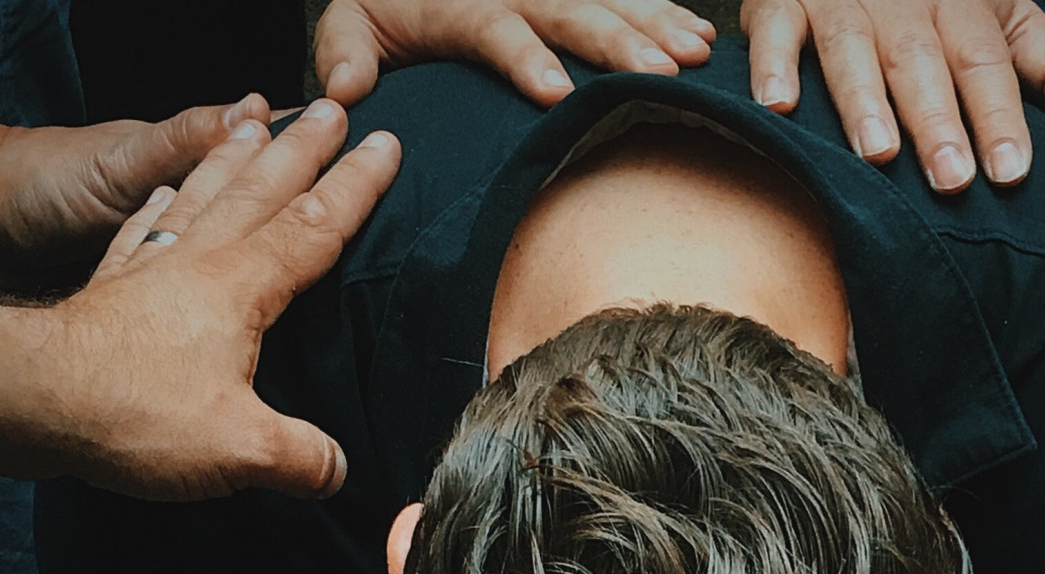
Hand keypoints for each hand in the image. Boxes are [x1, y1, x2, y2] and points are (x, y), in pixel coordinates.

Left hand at [0, 100, 401, 500]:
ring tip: (256, 122)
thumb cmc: (132, 412)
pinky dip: (160, 205)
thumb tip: (336, 470)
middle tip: (332, 109)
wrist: (29, 398)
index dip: (356, 185)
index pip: (315, 225)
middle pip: (262, 190)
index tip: (385, 144)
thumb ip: (302, 457)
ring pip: (204, 194)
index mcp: (241, 287)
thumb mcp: (240, 448)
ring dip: (237, 157)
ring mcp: (151, 268)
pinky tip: (164, 195)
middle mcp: (198, 262)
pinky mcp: (112, 288)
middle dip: (304, 148)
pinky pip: (142, 229)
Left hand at [315, 0, 716, 107]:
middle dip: (617, 41)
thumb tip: (346, 90)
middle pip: (569, 9)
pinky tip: (700, 34)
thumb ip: (344, 52)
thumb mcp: (351, 23)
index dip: (525, 57)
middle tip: (660, 74)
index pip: (495, 26)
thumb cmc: (384, 6)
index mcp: (457, 2)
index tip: (555, 93)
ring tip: (694, 54)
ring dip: (655, 24)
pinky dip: (664, 10)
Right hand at [741, 0, 1044, 191]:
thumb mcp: (1006, 20)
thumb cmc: (938, 4)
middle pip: (925, 64)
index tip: (1012, 173)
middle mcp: (904, 3)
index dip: (1001, 118)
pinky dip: (774, 64)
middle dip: (938, 121)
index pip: (988, 66)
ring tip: (878, 152)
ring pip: (854, 48)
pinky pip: (777, 29)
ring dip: (864, 101)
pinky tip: (781, 106)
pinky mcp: (783, 0)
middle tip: (951, 179)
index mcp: (963, 10)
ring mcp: (842, 0)